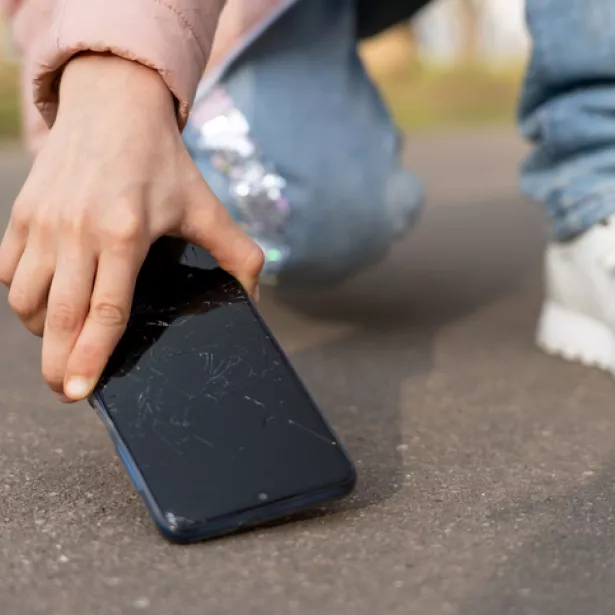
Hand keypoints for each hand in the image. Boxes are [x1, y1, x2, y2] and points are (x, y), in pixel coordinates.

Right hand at [0, 54, 262, 401]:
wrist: (113, 103)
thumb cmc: (162, 161)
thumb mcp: (206, 206)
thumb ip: (238, 254)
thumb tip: (253, 299)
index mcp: (125, 233)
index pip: (105, 311)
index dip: (90, 358)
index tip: (79, 393)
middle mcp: (76, 230)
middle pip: (59, 317)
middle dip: (57, 364)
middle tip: (66, 390)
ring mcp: (43, 222)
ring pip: (27, 300)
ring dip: (43, 330)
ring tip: (65, 339)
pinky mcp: (21, 213)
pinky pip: (8, 272)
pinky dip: (24, 295)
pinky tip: (48, 300)